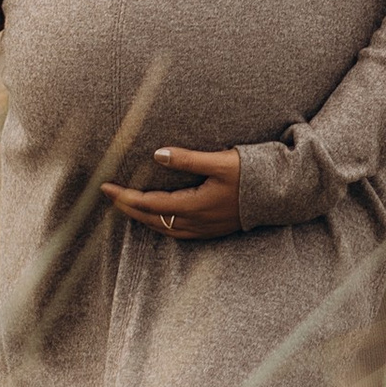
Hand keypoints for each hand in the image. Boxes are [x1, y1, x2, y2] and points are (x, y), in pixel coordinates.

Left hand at [101, 146, 243, 240]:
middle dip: (128, 208)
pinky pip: (177, 232)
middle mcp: (197, 222)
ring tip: (128, 206)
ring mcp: (205, 229)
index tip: (105, 187)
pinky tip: (158, 218)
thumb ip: (188, 159)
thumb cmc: (251, 174)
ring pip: (164, 228)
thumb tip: (157, 154)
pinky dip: (161, 225)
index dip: (125, 196)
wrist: (280, 194)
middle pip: (152, 219)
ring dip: (142, 218)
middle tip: (109, 196)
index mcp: (195, 205)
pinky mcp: (212, 230)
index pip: (150, 204)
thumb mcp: (220, 161)